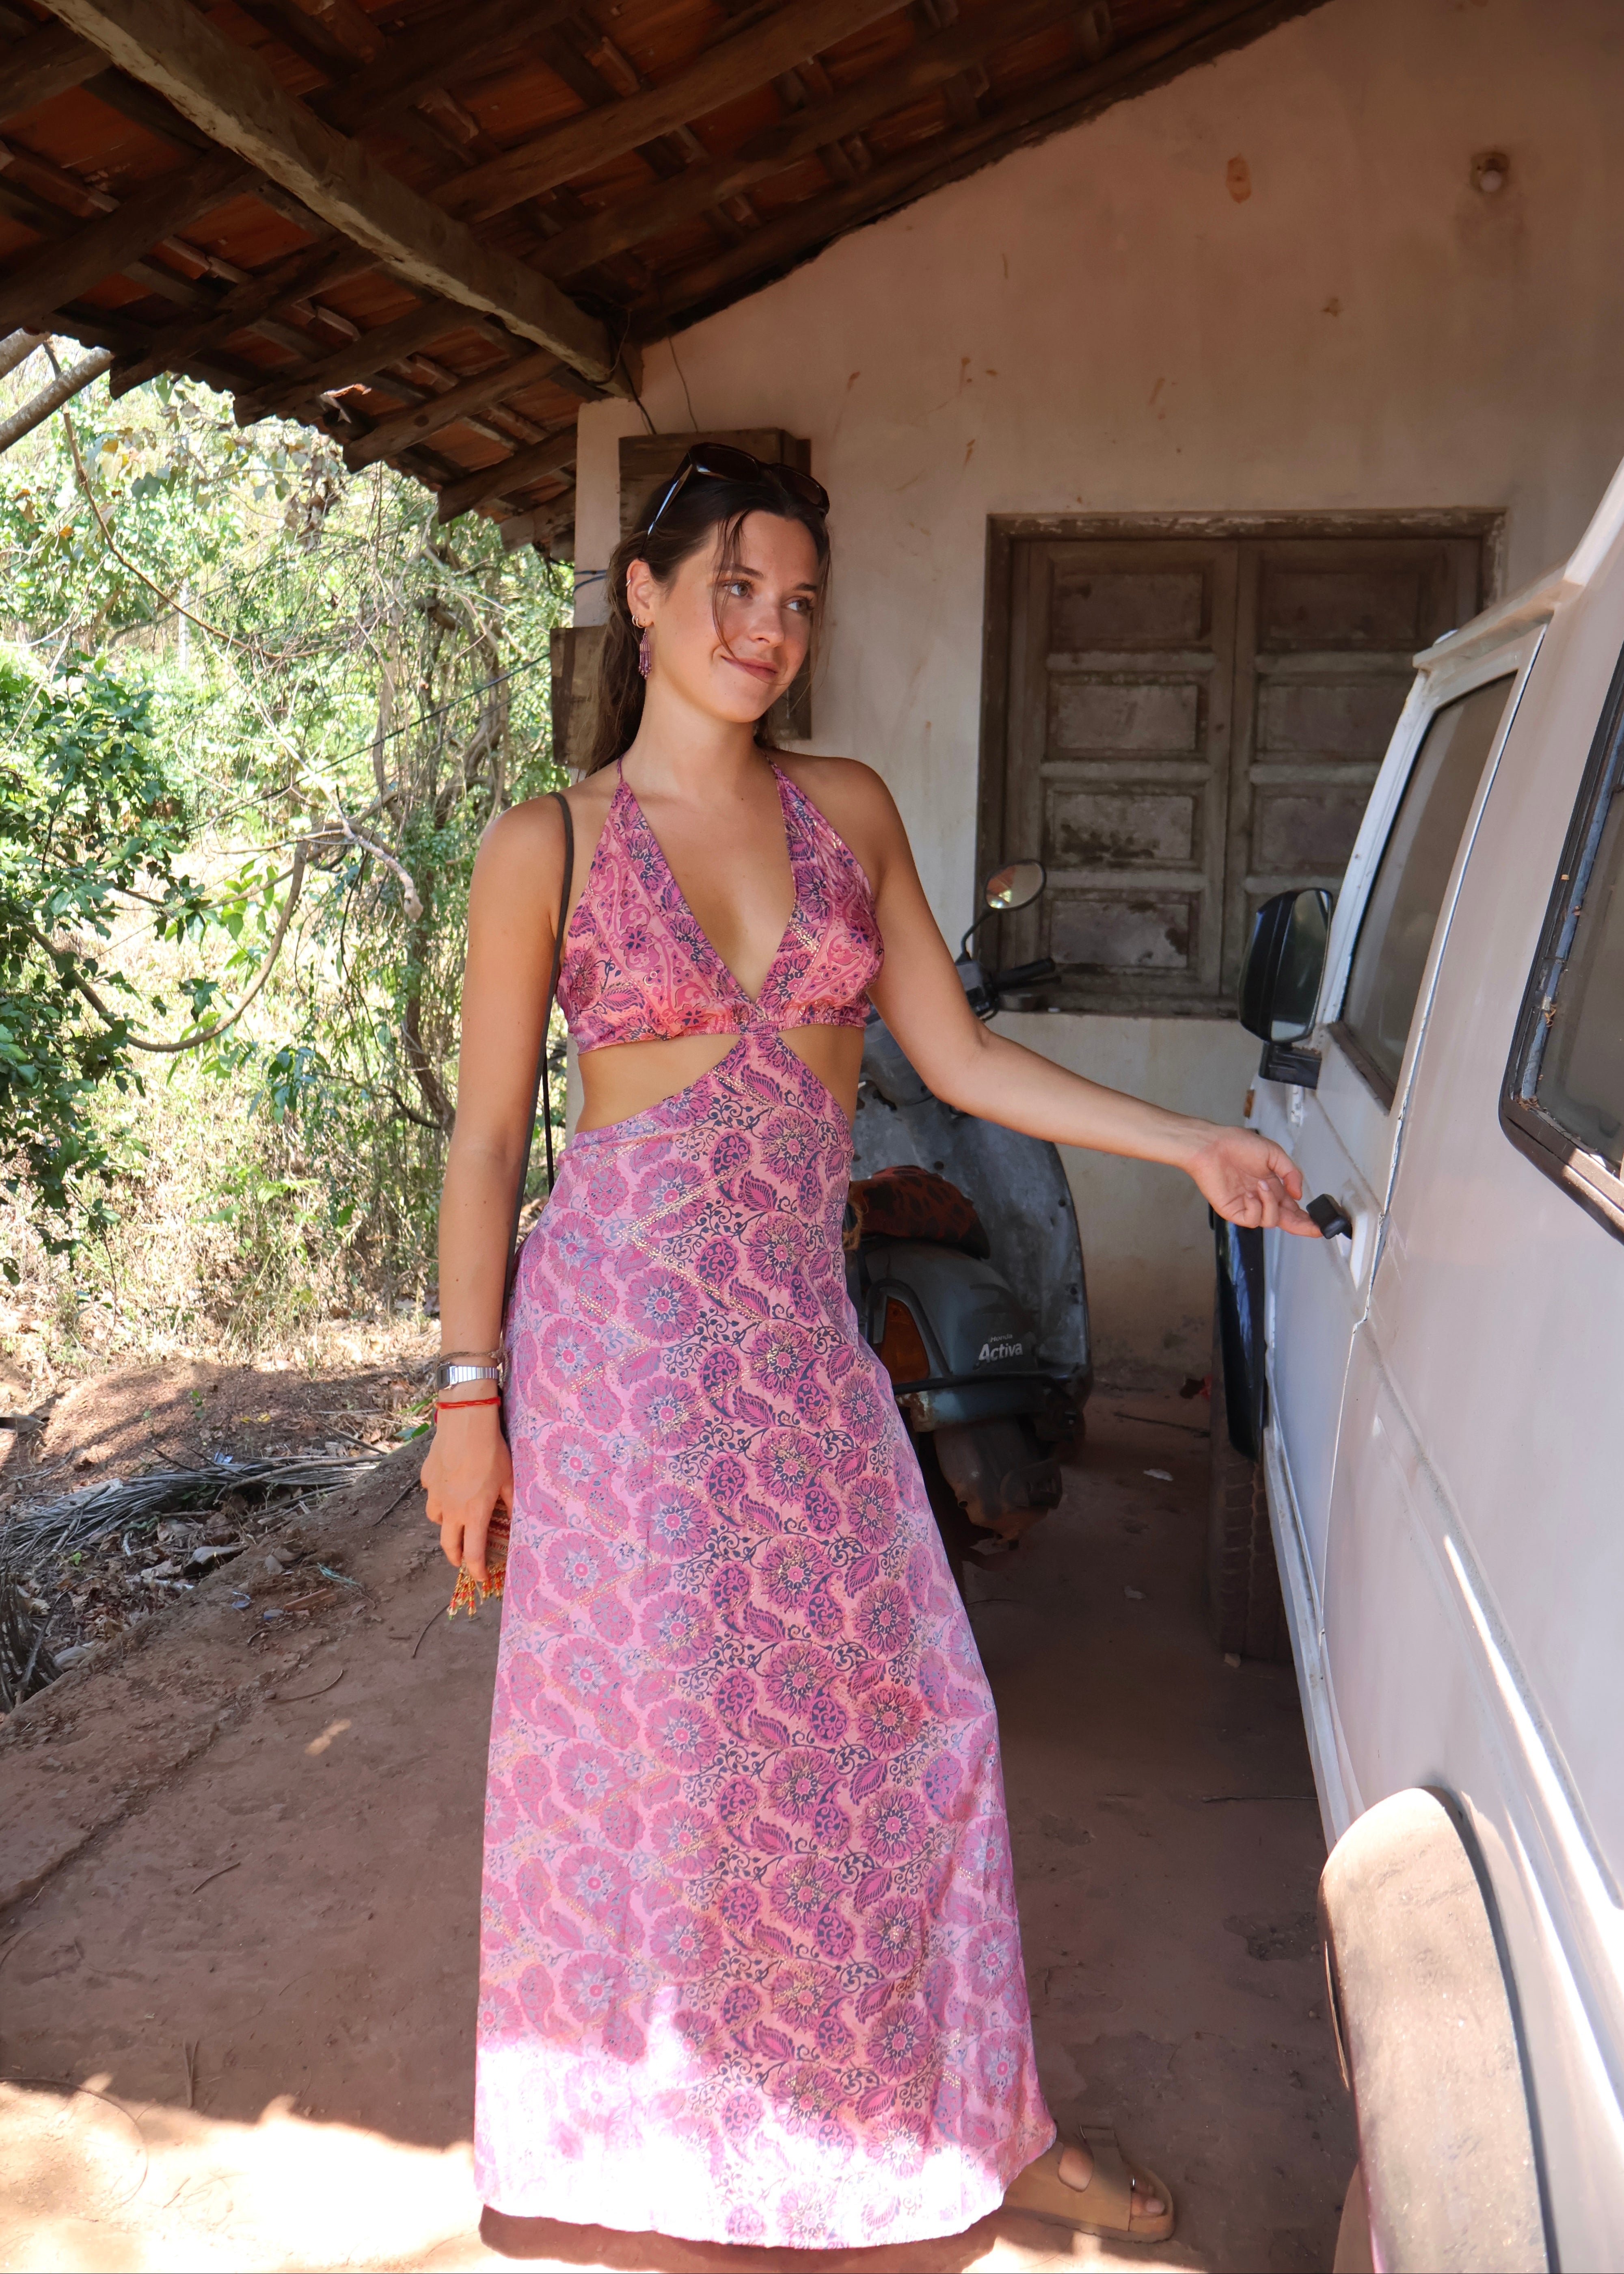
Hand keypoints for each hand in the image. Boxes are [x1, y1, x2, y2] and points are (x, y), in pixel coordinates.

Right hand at [420, 1403, 512, 1585]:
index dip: (476, 1569)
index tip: (479, 1578)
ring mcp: (436, 1494)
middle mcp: (451, 1509)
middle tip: (462, 1560)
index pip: (473, 1552)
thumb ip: (511, 1504)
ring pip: (436, 1519)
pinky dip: (439, 1496)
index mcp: (474, 1514)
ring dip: (446, 1525)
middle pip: (448, 1545)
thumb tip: (516, 1522)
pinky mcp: (427, 1478)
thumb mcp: (510, 1480)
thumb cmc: (492, 1452)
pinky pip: (432, 1494)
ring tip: (456, 1519)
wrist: (466, 1423)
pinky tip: (449, 1485)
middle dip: (456, 1557)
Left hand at [1183, 1123, 1318, 1235]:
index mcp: (1273, 1186)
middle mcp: (1261, 1198)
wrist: (1211, 1146)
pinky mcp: (1233, 1211)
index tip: (1320, 1225)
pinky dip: (1255, 1208)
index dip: (1306, 1218)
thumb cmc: (1237, 1145)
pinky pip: (1252, 1220)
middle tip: (1312, 1226)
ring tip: (1261, 1185)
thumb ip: (1290, 1173)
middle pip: (1285, 1220)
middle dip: (1301, 1225)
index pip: (1292, 1208)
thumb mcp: (1273, 1154)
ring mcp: (1248, 1206)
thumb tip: (1298, 1194)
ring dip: (1270, 1204)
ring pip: (1270, 1221)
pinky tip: (1250, 1194)